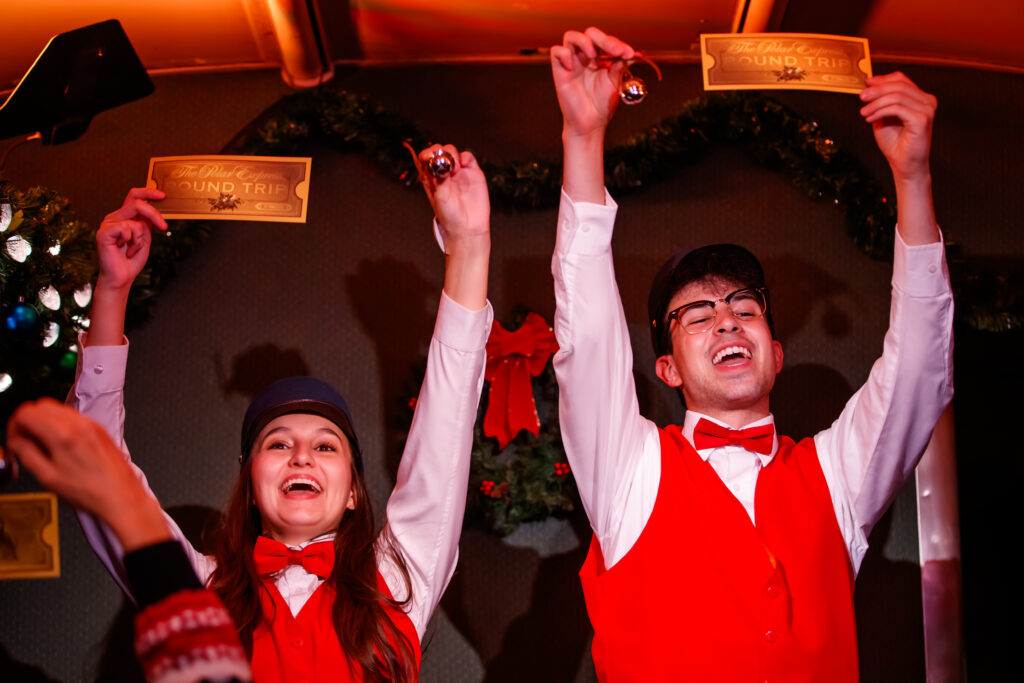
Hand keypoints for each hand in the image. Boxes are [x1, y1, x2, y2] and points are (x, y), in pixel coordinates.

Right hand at [5, 399, 166, 549]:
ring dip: (43, 422)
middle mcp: (79, 424)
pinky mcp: (99, 429)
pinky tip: (60, 445)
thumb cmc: (90, 492)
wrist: (122, 496)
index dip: (14, 426)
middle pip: (40, 405)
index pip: (26, 412)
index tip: (15, 440)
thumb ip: (27, 454)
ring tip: (43, 446)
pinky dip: (60, 425)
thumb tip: (15, 442)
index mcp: (62, 435)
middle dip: (27, 421)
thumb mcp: (48, 477)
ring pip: (57, 408)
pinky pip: (73, 416)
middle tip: (25, 442)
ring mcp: (91, 424)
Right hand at [96, 188, 167, 293]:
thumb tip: (153, 209)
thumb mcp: (144, 238)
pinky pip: (126, 228)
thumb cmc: (132, 260)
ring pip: (134, 220)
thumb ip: (146, 223)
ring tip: (133, 249)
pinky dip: (132, 242)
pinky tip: (125, 250)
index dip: (148, 192)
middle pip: (136, 203)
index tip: (162, 195)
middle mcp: (114, 218)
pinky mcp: (104, 233)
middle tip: (163, 226)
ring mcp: (107, 224)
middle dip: (154, 214)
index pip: (134, 197)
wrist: (121, 278)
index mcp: (123, 217)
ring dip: (140, 238)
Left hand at [417, 144, 489, 310]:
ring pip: (452, 151)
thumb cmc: (451, 217)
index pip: (425, 157)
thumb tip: (438, 162)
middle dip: (440, 152)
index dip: (427, 154)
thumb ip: (439, 179)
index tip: (429, 158)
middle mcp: (444, 173)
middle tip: (443, 162)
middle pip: (439, 150)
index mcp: (431, 178)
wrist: (468, 227)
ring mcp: (458, 172)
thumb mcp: (440, 197)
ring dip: (452, 154)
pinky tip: (463, 168)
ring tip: (454, 170)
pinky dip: (465, 157)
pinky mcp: (472, 172)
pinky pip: (467, 156)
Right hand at [551, 27, 634, 138]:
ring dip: (583, 41)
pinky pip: (556, 52)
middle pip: (590, 34)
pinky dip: (564, 54)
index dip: (618, 44)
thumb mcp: (615, 82)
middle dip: (604, 39)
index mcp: (600, 57)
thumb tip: (629, 53)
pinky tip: (572, 66)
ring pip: (571, 37)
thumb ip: (619, 65)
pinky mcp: (560, 71)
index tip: (629, 53)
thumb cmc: (602, 104)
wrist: (591, 124)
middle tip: (616, 50)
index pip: (606, 41)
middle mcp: (585, 57)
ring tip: (592, 54)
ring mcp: (572, 62)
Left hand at [859, 72, 936, 183]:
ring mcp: (927, 109)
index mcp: (920, 98)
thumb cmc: (895, 143)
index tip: (866, 83)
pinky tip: (870, 119)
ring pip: (896, 96)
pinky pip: (897, 108)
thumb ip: (880, 102)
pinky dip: (880, 111)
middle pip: (899, 85)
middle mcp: (927, 101)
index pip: (901, 79)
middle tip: (861, 96)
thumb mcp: (883, 117)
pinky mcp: (922, 119)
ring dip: (876, 103)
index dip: (883, 79)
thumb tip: (869, 85)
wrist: (904, 165)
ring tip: (864, 112)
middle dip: (877, 90)